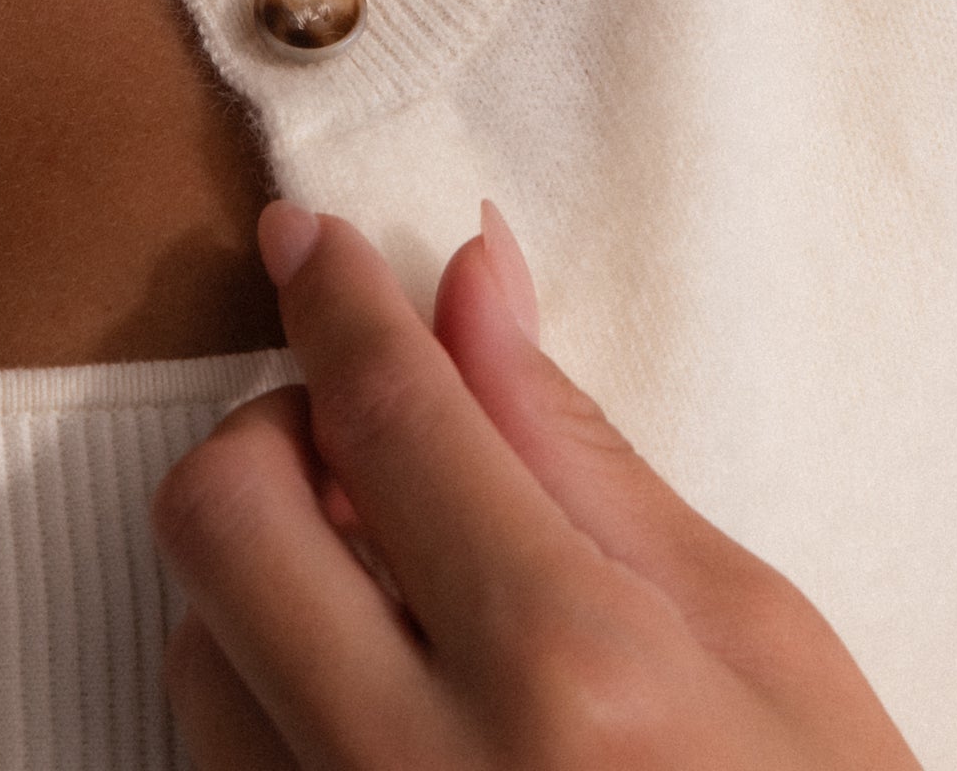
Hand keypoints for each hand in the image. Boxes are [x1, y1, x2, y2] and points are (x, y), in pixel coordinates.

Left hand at [152, 203, 921, 768]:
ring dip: (270, 584)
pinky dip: (274, 704)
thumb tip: (468, 282)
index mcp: (568, 682)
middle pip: (222, 515)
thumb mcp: (760, 646)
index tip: (308, 239)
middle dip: (277, 436)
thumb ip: (577, 453)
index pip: (387, 418)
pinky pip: (225, 767)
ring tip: (405, 607)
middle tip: (371, 445)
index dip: (335, 301)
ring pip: (196, 646)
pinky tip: (387, 707)